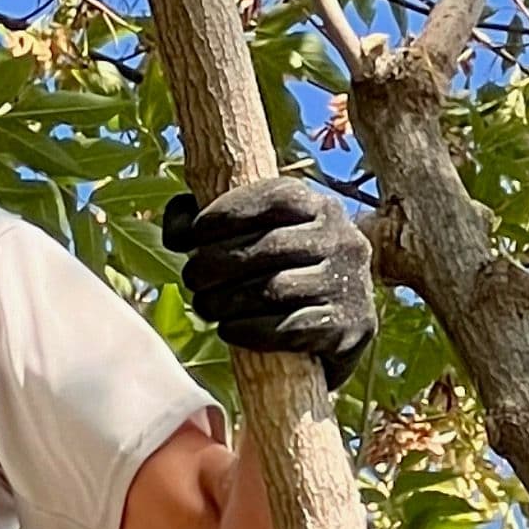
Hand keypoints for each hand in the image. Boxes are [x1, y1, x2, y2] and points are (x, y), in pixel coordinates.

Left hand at [161, 176, 374, 388]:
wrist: (337, 327)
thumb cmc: (282, 271)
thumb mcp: (256, 234)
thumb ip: (209, 219)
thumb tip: (177, 228)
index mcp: (320, 207)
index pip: (273, 197)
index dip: (225, 213)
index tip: (192, 236)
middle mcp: (343, 239)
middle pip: (267, 247)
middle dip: (215, 264)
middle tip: (190, 279)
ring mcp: (350, 284)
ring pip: (274, 289)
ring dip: (226, 302)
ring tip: (205, 307)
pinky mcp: (350, 327)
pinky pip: (288, 329)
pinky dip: (248, 331)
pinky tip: (228, 330)